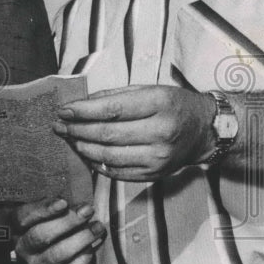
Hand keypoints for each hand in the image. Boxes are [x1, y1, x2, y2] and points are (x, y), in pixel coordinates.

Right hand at [13, 197, 103, 263]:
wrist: (47, 256)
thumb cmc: (48, 226)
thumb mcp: (43, 213)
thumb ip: (55, 207)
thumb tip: (75, 205)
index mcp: (16, 227)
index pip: (24, 216)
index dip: (43, 209)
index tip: (64, 202)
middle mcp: (22, 248)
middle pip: (41, 235)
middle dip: (68, 222)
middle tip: (88, 211)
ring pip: (57, 254)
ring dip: (81, 239)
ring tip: (97, 227)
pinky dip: (83, 259)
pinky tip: (92, 248)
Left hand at [53, 85, 216, 180]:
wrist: (203, 130)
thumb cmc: (171, 105)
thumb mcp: (148, 90)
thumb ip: (114, 95)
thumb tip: (79, 105)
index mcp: (160, 104)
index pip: (112, 109)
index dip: (83, 111)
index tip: (63, 110)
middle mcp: (161, 132)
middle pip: (107, 134)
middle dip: (77, 130)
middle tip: (60, 126)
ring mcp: (159, 157)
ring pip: (109, 156)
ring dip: (83, 148)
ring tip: (70, 140)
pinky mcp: (155, 174)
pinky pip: (117, 172)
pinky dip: (97, 164)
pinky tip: (87, 154)